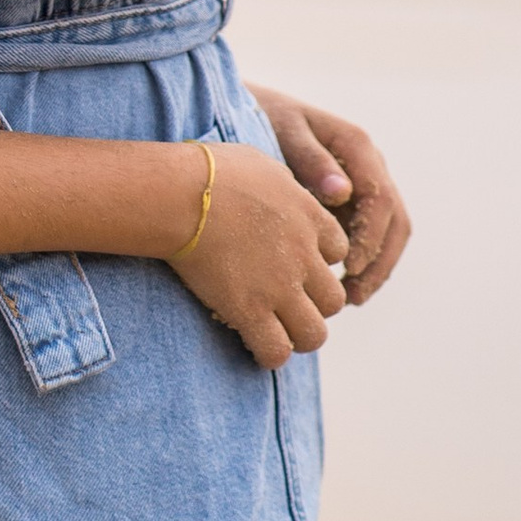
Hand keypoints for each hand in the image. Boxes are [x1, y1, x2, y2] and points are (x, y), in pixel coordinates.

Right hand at [169, 145, 349, 367]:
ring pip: (314, 334)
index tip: (294, 261)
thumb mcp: (263, 165)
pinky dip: (270, 354)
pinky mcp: (249, 310)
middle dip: (313, 305)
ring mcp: (280, 287)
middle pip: (333, 299)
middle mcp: (304, 256)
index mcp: (310, 218)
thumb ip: (282, 185)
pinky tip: (255, 346)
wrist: (182, 194)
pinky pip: (276, 350)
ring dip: (298, 336)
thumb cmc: (212, 171)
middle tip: (287, 303)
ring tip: (277, 332)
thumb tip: (275, 189)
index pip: (338, 251)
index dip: (317, 260)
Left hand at [245, 85, 410, 305]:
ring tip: (348, 299)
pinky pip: (368, 237)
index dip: (369, 237)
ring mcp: (365, 184)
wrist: (254, 110)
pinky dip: (362, 264)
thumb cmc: (264, 117)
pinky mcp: (353, 202)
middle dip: (378, 262)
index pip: (380, 198)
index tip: (346, 267)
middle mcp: (369, 165)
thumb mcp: (283, 131)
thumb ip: (310, 160)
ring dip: (374, 269)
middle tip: (352, 296)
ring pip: (388, 234)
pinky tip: (338, 288)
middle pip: (394, 221)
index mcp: (357, 146)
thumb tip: (343, 192)